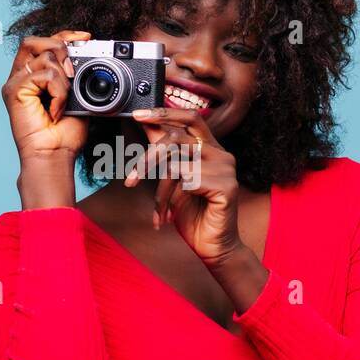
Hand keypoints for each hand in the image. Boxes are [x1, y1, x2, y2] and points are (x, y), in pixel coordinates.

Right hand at [2, 30, 90, 159]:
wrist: (54, 155)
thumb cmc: (64, 134)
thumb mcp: (77, 97)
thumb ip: (75, 76)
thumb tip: (87, 55)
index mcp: (32, 76)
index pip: (42, 42)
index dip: (63, 35)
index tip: (86, 39)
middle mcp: (20, 77)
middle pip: (34, 41)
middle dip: (60, 48)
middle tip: (73, 72)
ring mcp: (15, 83)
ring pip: (44, 57)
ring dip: (63, 79)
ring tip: (64, 102)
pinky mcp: (14, 91)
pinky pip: (43, 75)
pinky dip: (58, 91)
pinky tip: (56, 110)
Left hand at [125, 107, 244, 265]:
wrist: (210, 246)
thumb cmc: (192, 214)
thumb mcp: (172, 178)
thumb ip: (164, 150)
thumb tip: (148, 123)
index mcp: (210, 147)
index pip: (190, 117)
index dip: (163, 112)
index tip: (137, 114)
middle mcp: (221, 153)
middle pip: (177, 138)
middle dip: (148, 159)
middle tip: (131, 180)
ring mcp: (227, 168)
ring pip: (177, 164)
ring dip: (160, 192)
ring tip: (158, 211)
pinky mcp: (227, 186)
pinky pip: (187, 182)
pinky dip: (172, 201)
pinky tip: (172, 216)